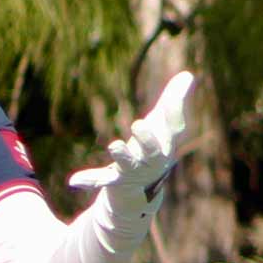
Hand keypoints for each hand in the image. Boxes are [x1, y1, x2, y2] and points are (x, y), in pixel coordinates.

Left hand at [68, 71, 194, 206]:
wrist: (142, 188)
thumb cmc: (153, 148)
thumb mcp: (161, 124)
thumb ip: (173, 100)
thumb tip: (188, 74)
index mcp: (166, 144)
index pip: (174, 128)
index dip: (174, 112)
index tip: (172, 98)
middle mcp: (153, 160)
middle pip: (154, 151)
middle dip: (147, 139)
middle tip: (138, 123)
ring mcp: (133, 171)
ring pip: (128, 165)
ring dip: (122, 155)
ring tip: (114, 144)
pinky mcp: (114, 180)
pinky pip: (102, 180)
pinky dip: (89, 179)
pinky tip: (74, 180)